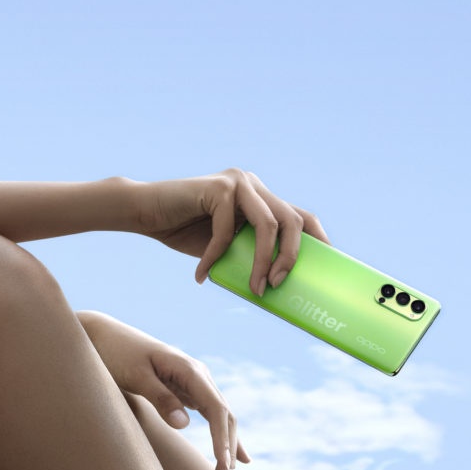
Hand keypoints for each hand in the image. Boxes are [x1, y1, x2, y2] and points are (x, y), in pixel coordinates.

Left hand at [78, 311, 251, 469]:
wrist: (102, 335)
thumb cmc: (115, 353)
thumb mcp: (134, 375)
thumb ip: (159, 397)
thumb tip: (184, 424)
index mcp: (189, 369)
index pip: (216, 409)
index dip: (222, 439)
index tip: (223, 465)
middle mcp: (198, 375)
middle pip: (225, 416)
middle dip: (227, 450)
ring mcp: (193, 382)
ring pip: (221, 417)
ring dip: (227, 447)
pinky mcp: (184, 389)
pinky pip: (210, 415)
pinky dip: (222, 436)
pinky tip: (235, 457)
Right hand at [138, 169, 326, 293]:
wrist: (142, 212)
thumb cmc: (182, 231)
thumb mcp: (225, 246)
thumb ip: (248, 253)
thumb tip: (277, 286)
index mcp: (260, 197)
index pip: (300, 216)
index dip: (318, 239)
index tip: (329, 266)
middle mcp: (253, 184)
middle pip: (292, 220)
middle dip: (292, 256)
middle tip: (279, 285)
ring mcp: (238, 182)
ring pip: (268, 225)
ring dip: (263, 261)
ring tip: (255, 287)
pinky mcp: (219, 187)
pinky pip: (227, 230)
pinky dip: (215, 257)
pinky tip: (201, 274)